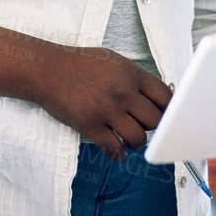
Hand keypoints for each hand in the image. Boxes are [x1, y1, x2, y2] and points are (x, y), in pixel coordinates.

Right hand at [33, 46, 170, 161]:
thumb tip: (161, 97)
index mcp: (131, 74)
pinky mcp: (90, 125)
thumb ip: (136, 79)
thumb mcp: (114, 61)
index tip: (165, 116)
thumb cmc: (79, 64)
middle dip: (153, 128)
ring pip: (138, 138)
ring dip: (137, 143)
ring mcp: (106, 109)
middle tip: (144, 128)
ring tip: (129, 139)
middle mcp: (122, 92)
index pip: (165, 98)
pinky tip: (116, 149)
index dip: (169, 110)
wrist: (47, 69)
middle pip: (155, 120)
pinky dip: (118, 154)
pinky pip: (114, 148)